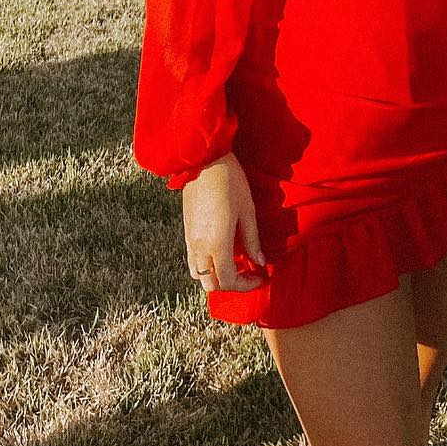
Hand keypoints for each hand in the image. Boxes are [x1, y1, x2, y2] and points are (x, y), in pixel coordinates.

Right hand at [181, 152, 267, 293]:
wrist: (205, 161)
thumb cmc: (231, 182)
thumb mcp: (248, 211)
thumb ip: (252, 240)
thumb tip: (260, 261)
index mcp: (216, 244)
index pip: (228, 281)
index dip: (246, 285)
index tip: (260, 276)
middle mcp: (199, 247)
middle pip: (210, 284)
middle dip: (231, 284)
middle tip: (249, 272)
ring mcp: (189, 240)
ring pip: (199, 274)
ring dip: (216, 276)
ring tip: (236, 263)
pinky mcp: (186, 231)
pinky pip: (193, 259)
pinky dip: (207, 265)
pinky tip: (223, 250)